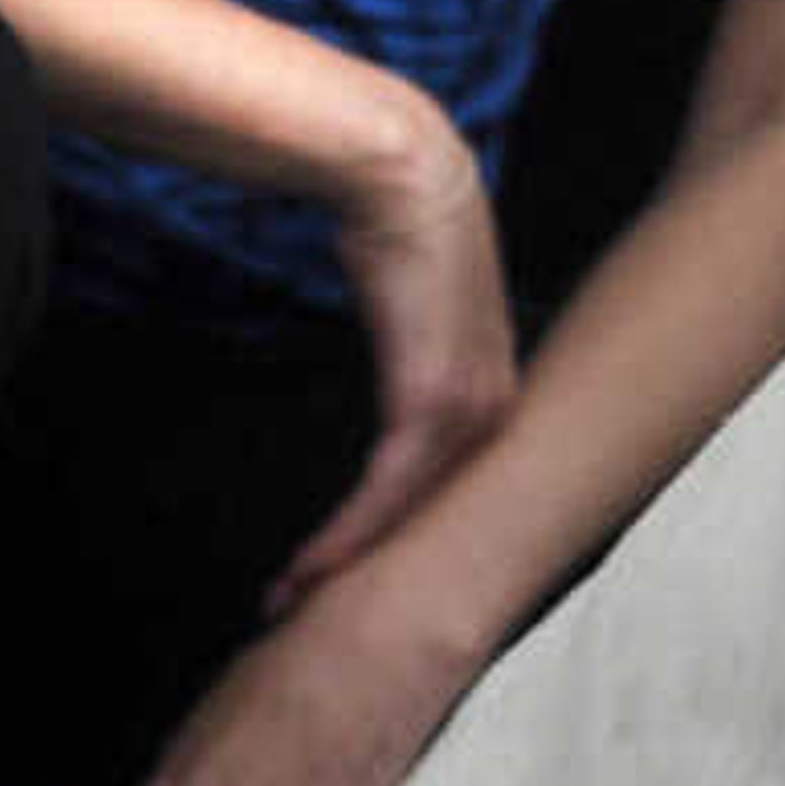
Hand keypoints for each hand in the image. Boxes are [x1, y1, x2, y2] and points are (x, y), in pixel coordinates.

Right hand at [264, 102, 519, 617]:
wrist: (404, 169)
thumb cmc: (400, 226)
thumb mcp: (419, 306)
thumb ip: (417, 349)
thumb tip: (400, 354)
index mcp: (494, 395)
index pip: (450, 494)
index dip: (398, 543)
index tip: (352, 579)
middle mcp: (495, 411)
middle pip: (431, 520)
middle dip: (371, 575)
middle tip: (308, 617)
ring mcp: (469, 410)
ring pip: (407, 519)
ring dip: (346, 566)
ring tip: (290, 602)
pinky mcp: (430, 402)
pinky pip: (387, 492)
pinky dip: (346, 536)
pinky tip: (308, 569)